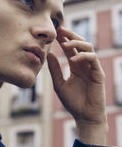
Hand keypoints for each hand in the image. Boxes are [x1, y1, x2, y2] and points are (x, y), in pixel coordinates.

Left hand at [47, 27, 107, 144]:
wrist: (84, 116)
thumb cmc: (72, 102)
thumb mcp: (59, 84)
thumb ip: (55, 69)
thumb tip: (49, 54)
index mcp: (76, 66)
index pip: (71, 49)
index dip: (64, 39)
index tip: (55, 32)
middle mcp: (84, 64)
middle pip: (80, 44)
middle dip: (71, 35)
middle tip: (61, 30)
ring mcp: (92, 68)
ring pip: (88, 48)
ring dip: (77, 43)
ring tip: (65, 44)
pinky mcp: (98, 73)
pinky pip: (93, 59)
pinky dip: (83, 56)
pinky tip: (73, 59)